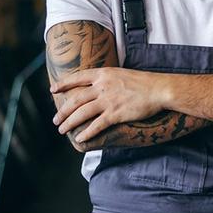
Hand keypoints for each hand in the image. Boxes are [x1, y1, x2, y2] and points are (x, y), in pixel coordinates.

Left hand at [50, 67, 165, 143]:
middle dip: (63, 111)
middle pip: (75, 99)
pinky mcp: (116, 113)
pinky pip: (97, 125)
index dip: (63, 84)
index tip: (52, 90)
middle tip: (55, 120)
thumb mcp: (121, 74)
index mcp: (103, 74)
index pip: (77, 78)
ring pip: (82, 112)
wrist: (159, 89)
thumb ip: (107, 80)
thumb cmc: (144, 82)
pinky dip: (86, 132)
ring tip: (62, 130)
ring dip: (69, 122)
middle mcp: (102, 86)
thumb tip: (97, 87)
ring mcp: (108, 100)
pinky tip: (80, 138)